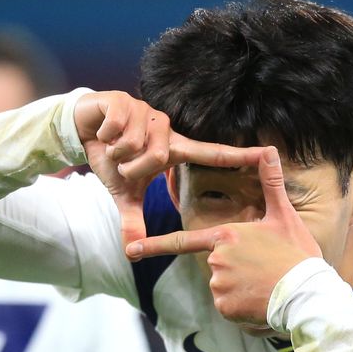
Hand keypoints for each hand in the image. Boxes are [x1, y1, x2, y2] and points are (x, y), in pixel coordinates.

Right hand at [73, 91, 265, 249]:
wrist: (84, 129)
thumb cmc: (112, 158)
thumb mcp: (124, 191)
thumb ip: (133, 218)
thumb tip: (131, 250)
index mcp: (174, 147)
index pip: (212, 153)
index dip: (239, 154)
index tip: (268, 153)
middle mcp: (167, 127)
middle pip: (156, 156)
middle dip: (132, 166)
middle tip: (123, 162)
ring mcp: (147, 112)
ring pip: (134, 143)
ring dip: (116, 151)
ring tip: (113, 145)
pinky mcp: (125, 101)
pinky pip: (116, 128)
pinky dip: (105, 135)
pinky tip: (104, 131)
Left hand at [126, 147, 322, 325]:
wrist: (307, 294)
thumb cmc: (296, 253)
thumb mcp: (284, 216)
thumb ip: (270, 183)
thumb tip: (269, 149)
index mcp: (225, 236)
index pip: (182, 241)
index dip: (154, 245)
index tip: (130, 250)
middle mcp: (215, 259)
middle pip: (215, 264)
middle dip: (234, 268)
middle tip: (263, 268)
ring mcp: (218, 285)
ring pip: (222, 286)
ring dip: (239, 287)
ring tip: (264, 283)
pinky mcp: (225, 308)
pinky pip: (228, 306)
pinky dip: (241, 305)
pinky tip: (260, 299)